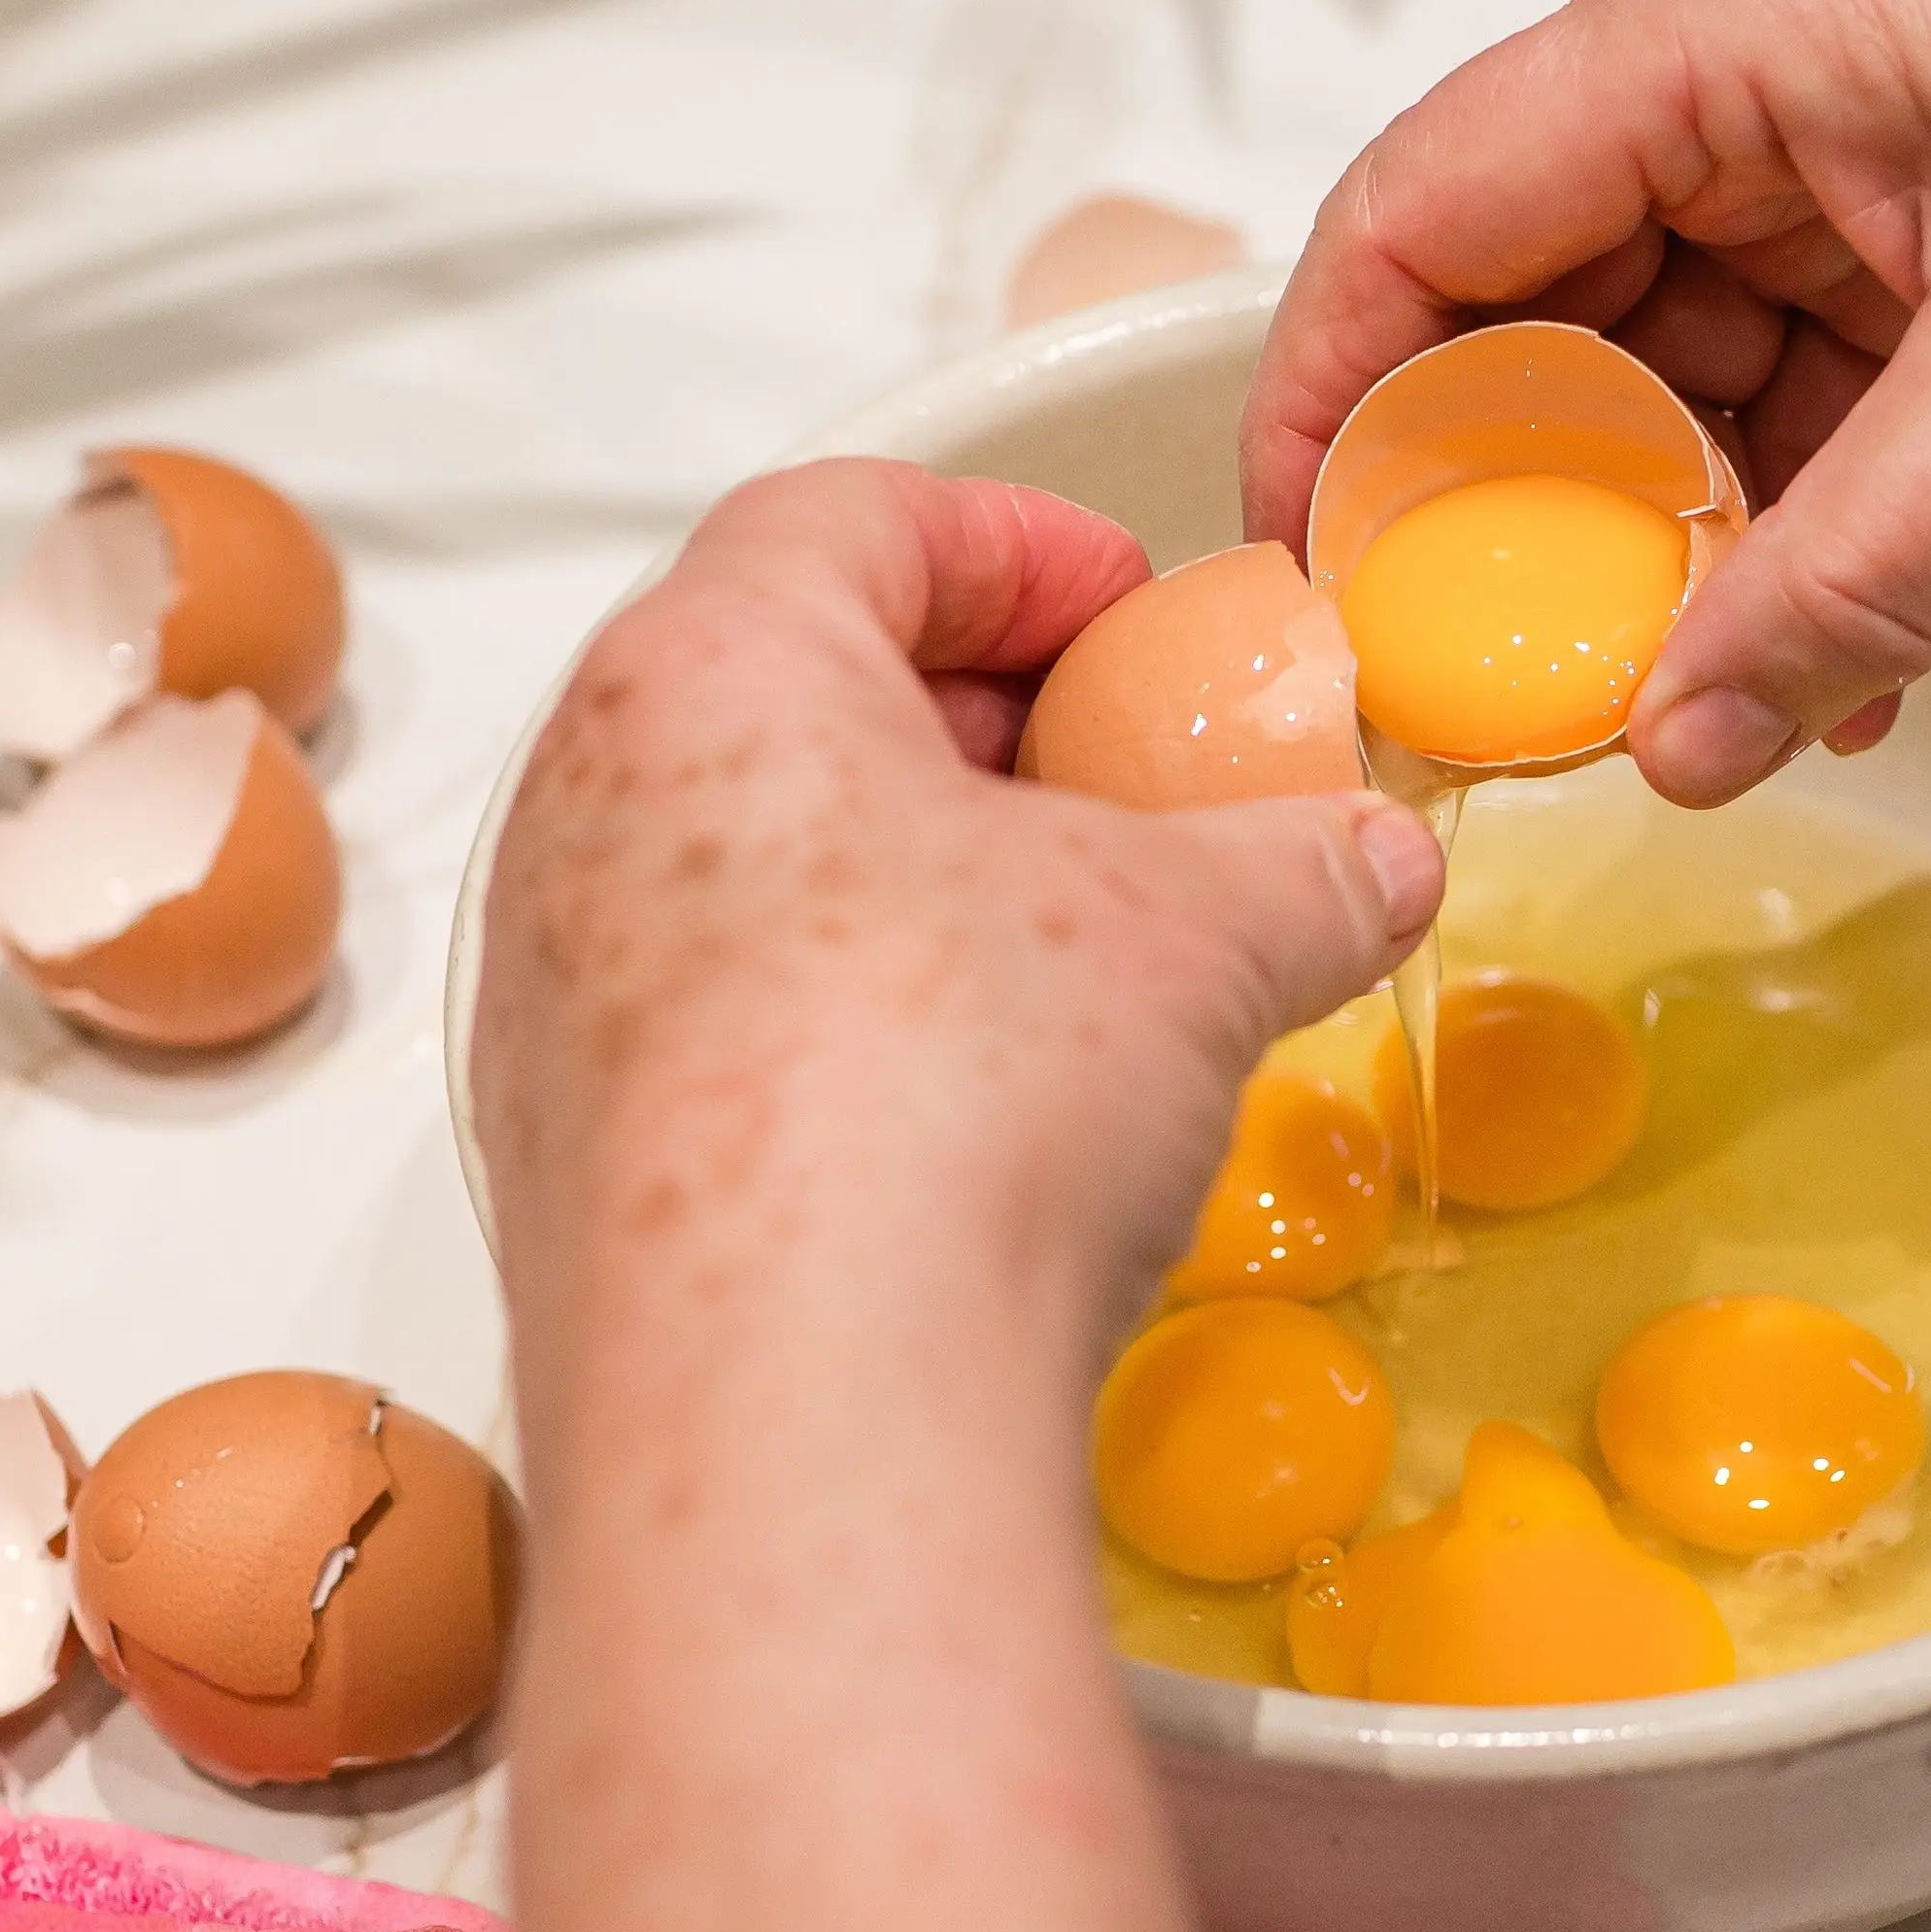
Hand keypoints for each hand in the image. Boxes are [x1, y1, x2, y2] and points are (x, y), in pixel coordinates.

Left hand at [475, 457, 1441, 1359]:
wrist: (797, 1414)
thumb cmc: (947, 1099)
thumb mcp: (1201, 936)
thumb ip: (1304, 865)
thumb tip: (1372, 862)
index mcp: (709, 672)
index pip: (854, 517)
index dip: (1018, 543)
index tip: (1129, 605)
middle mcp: (587, 811)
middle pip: (787, 682)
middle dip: (975, 714)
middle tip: (1119, 771)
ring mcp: (558, 993)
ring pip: (745, 860)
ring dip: (912, 873)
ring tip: (1070, 950)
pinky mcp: (571, 1160)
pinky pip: (718, 1018)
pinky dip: (850, 1012)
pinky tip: (982, 1104)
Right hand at [1243, 0, 1930, 807]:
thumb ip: (1854, 576)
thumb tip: (1679, 734)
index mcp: (1720, 29)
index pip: (1419, 218)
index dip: (1334, 403)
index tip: (1319, 574)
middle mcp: (1742, 82)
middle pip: (1520, 317)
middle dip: (1514, 514)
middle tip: (1508, 680)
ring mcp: (1824, 164)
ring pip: (1653, 383)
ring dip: (1669, 551)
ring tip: (1693, 690)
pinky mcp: (1907, 244)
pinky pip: (1779, 410)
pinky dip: (1785, 536)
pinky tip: (1825, 653)